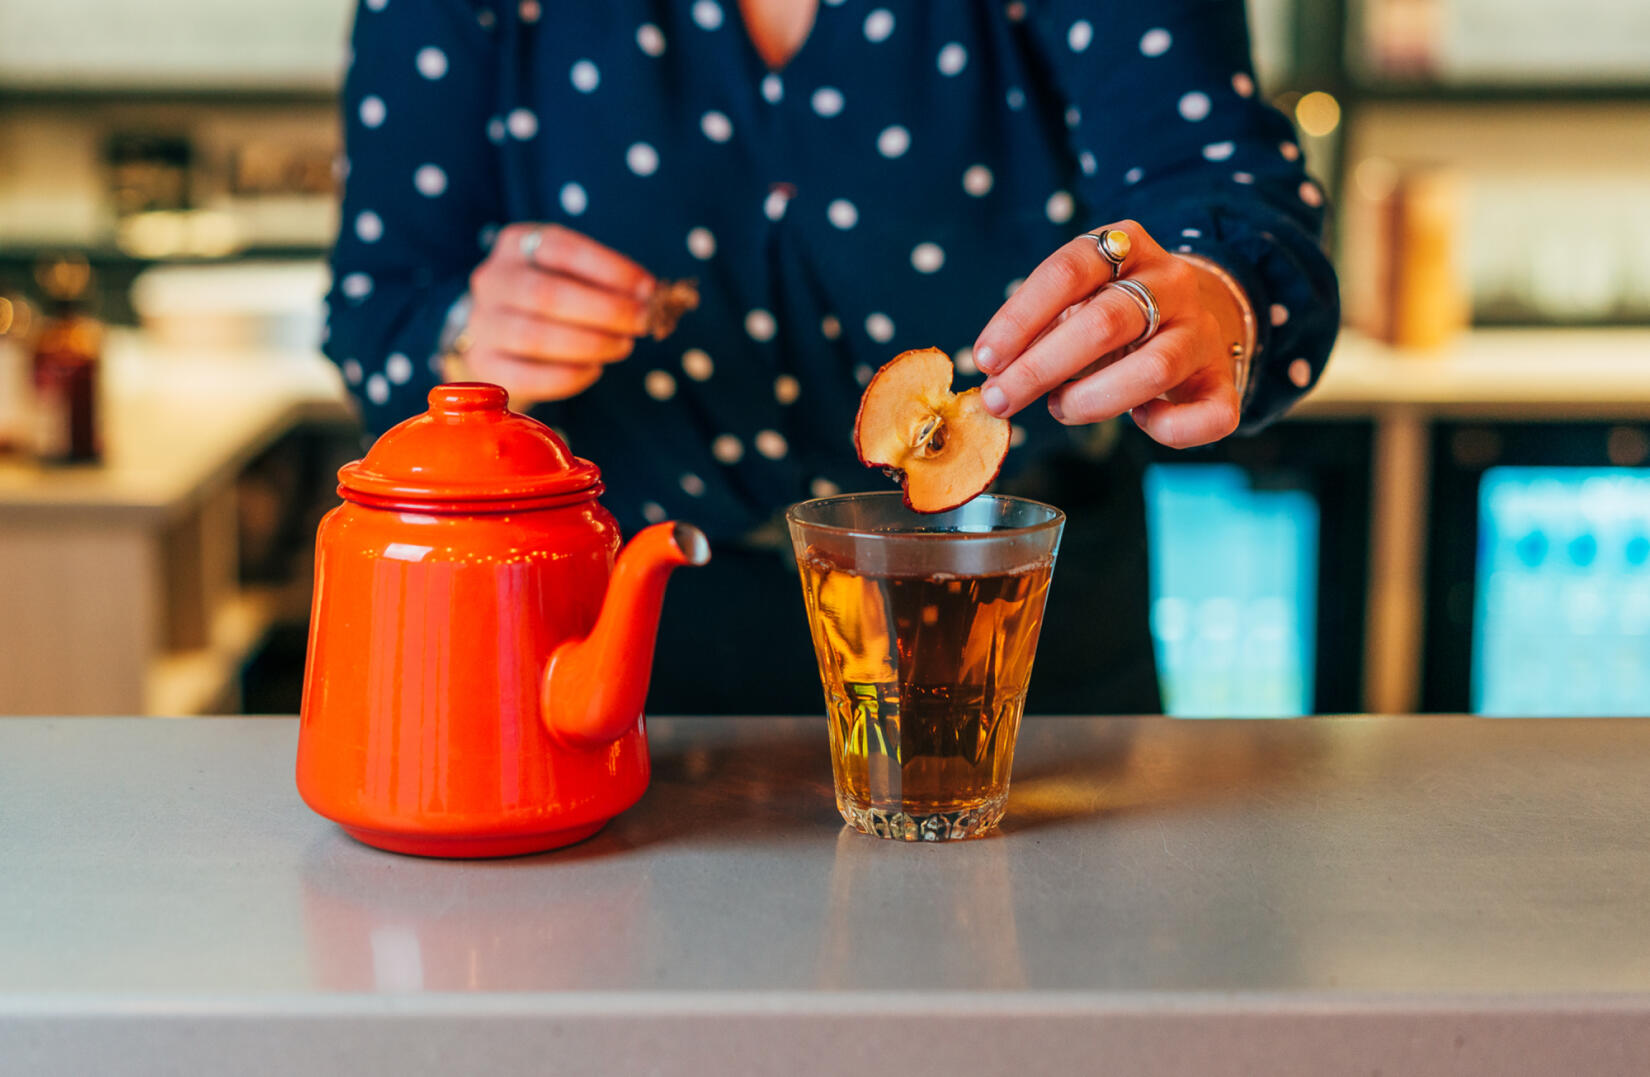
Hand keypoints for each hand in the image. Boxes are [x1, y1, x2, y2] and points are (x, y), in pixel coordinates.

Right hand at [459, 223, 654, 403]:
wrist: (503, 337)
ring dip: (591, 344)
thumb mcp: (574, 275)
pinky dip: (568, 376)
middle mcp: (492, 280)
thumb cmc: (553, 301)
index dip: (610, 269)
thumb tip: (651, 297)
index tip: (649, 289)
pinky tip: (594, 370)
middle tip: (643, 323)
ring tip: (623, 346)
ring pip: (535, 337)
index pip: (562, 248)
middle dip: (607, 311)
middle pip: (547, 295)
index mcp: (517, 244)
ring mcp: (482, 324)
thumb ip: (606, 282)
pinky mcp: (484, 366)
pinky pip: (526, 376)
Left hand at [972, 220, 1244, 448]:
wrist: (1197, 316)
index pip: (1067, 271)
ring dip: (1092, 400)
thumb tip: (995, 375)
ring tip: (1060, 408)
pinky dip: (1169, 429)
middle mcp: (1171, 282)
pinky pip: (1210, 415)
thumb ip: (1040, 329)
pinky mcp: (1225, 378)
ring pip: (1153, 369)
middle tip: (1000, 400)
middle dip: (1040, 368)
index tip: (985, 359)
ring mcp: (1202, 330)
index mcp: (1126, 248)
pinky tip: (1142, 422)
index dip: (1020, 318)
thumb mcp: (1076, 301)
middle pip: (1105, 322)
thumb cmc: (1114, 317)